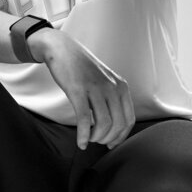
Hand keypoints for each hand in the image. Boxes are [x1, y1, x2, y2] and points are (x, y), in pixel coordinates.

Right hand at [28, 29, 134, 149]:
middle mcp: (112, 87)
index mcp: (121, 86)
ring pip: (104, 123)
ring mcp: (95, 88)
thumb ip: (111, 97)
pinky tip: (80, 142)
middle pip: (118, 123)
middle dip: (108, 138)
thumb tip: (112, 123)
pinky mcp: (78, 90)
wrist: (62, 49)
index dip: (121, 136)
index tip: (111, 143)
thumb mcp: (104, 80)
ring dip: (97, 137)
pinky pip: (83, 119)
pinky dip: (83, 135)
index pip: (129, 119)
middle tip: (97, 142)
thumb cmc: (80, 67)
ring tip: (88, 140)